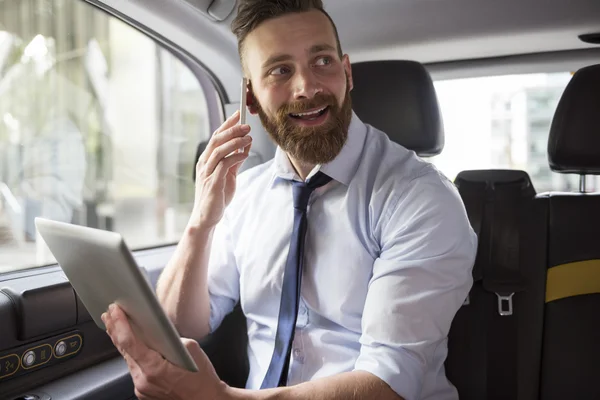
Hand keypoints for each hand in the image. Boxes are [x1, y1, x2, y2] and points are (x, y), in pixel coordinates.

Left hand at [102, 304, 229, 399]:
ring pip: (129, 360)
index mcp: (154, 369)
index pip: (130, 342)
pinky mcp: (144, 392)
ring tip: (115, 327)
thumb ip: (172, 338)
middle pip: (125, 351)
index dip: (120, 324)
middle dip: (116, 330)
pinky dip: (134, 357)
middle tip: (109, 314)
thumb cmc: (202, 380)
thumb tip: (161, 332)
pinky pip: (135, 370)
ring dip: (123, 343)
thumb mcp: (191, 349)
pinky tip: (133, 347)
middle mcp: (143, 381)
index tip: (114, 310)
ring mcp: (142, 388)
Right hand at [190, 110, 251, 227]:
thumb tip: (245, 147)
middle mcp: (204, 163)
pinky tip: (245, 153)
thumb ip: (235, 161)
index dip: (227, 124)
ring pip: (219, 150)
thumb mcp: (228, 175)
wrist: (207, 217)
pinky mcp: (213, 182)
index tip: (238, 114)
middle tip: (247, 125)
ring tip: (249, 137)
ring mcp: (207, 172)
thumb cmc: (217, 196)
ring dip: (235, 141)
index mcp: (206, 160)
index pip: (216, 137)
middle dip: (232, 129)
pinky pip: (224, 164)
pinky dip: (235, 156)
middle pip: (216, 140)